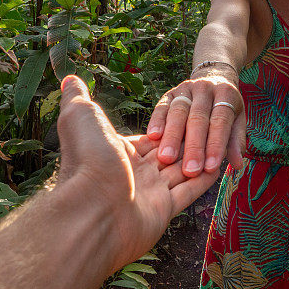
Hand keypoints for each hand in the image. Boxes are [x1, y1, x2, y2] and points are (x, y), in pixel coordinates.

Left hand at [57, 75, 219, 270]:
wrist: (93, 207)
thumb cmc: (87, 158)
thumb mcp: (80, 116)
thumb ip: (78, 96)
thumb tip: (69, 78)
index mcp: (119, 151)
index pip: (151, 135)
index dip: (169, 125)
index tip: (189, 112)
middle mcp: (134, 172)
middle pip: (169, 152)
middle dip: (189, 140)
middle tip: (209, 125)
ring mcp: (149, 192)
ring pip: (182, 171)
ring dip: (200, 157)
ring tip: (219, 142)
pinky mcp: (164, 210)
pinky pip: (190, 191)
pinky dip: (205, 179)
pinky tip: (219, 165)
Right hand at [146, 74, 244, 176]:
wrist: (212, 78)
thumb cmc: (225, 107)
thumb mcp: (237, 120)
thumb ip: (235, 141)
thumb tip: (237, 164)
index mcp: (226, 94)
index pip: (221, 121)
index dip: (216, 144)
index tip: (211, 168)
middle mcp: (206, 89)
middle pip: (198, 118)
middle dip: (194, 146)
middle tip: (190, 170)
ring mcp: (186, 89)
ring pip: (178, 112)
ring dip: (172, 136)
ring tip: (166, 158)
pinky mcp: (170, 92)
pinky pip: (161, 106)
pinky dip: (156, 121)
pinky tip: (152, 137)